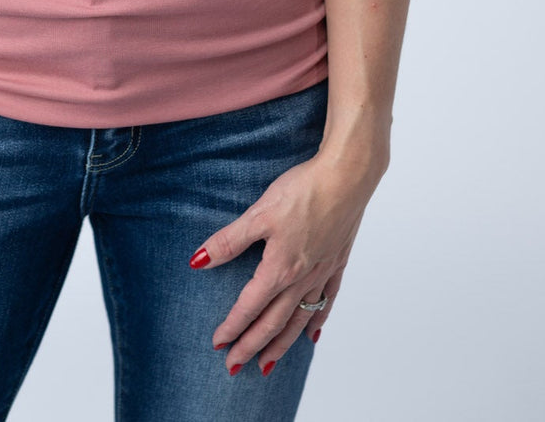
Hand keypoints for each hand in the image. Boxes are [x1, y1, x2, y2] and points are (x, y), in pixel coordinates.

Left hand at [190, 150, 381, 375]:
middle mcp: (301, 278)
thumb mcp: (258, 214)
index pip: (250, 306)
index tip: (218, 344)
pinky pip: (326, 301)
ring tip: (268, 364)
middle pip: (273, 322)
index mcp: (279, 268)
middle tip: (235, 366)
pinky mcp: (337, 262)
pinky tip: (312, 334)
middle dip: (252, 346)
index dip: (232, 327)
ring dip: (281, 344)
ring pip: (299, 319)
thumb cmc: (303, 191)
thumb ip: (229, 241)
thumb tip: (198, 261)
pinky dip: (317, 320)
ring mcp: (322, 272)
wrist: (346, 177)